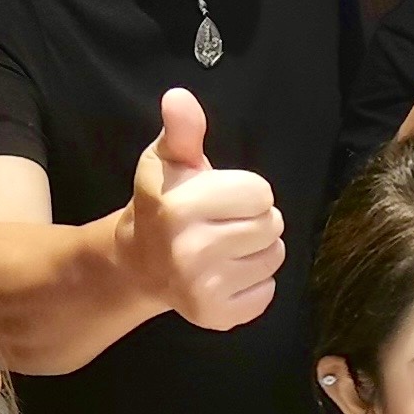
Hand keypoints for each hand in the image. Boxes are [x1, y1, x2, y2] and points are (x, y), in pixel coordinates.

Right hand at [122, 88, 284, 331]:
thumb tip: (179, 96)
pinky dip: (255, 282)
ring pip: (274, 257)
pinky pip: (268, 292)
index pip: (261, 193)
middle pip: (272, 225)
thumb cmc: (163, 202)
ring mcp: (203, 289)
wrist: (139, 262)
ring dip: (258, 249)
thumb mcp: (168, 161)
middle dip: (255, 219)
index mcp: (179, 209)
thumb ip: (182, 130)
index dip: (245, 191)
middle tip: (224, 223)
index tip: (221, 197)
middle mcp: (190, 253)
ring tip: (226, 246)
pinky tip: (226, 273)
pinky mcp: (217, 316)